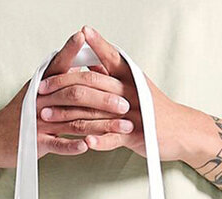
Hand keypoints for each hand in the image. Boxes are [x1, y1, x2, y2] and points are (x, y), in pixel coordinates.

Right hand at [0, 29, 131, 166]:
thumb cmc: (21, 115)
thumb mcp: (37, 92)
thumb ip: (60, 81)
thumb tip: (86, 66)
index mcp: (43, 84)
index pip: (60, 64)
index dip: (72, 50)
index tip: (84, 35)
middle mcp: (41, 99)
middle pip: (76, 95)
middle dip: (104, 99)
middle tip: (126, 103)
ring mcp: (39, 121)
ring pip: (74, 121)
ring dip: (100, 125)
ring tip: (122, 127)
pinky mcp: (36, 142)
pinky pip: (58, 144)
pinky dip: (72, 146)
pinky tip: (88, 147)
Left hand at [36, 25, 193, 161]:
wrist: (180, 132)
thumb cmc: (154, 110)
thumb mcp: (135, 87)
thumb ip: (113, 76)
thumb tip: (91, 64)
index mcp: (129, 77)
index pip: (109, 56)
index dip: (93, 45)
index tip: (78, 34)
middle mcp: (129, 91)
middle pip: (91, 84)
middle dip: (63, 85)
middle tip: (41, 89)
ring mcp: (131, 113)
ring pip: (95, 111)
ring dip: (68, 115)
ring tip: (47, 116)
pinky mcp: (135, 135)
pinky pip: (113, 137)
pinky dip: (98, 139)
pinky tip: (83, 141)